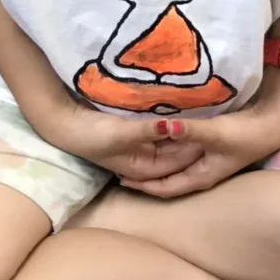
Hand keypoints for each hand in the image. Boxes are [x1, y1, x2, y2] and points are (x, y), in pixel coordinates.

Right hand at [46, 101, 206, 183]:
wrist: (67, 126)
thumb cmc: (92, 134)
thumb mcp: (121, 133)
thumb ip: (148, 130)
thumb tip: (174, 127)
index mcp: (144, 169)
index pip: (177, 160)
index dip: (194, 145)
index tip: (211, 130)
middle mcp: (145, 163)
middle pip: (176, 153)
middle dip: (192, 140)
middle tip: (213, 120)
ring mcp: (140, 150)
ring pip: (169, 143)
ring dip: (182, 132)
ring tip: (202, 113)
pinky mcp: (136, 137)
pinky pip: (159, 133)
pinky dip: (169, 125)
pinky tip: (180, 111)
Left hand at [118, 109, 279, 199]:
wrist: (270, 127)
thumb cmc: (244, 135)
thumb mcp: (215, 133)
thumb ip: (189, 130)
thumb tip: (162, 127)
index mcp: (199, 177)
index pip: (164, 188)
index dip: (142, 184)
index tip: (120, 176)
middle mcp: (200, 172)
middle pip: (165, 178)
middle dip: (144, 174)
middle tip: (119, 164)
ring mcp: (205, 161)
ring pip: (172, 166)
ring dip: (154, 161)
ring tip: (132, 152)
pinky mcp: (208, 149)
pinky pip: (180, 153)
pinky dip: (166, 148)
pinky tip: (157, 138)